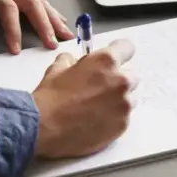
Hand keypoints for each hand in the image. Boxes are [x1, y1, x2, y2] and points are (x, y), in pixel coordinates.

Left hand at [0, 0, 74, 53]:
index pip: (7, 8)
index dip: (13, 29)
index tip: (16, 50)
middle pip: (31, 3)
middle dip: (44, 25)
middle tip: (52, 45)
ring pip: (40, 0)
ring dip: (54, 19)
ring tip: (67, 36)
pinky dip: (52, 11)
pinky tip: (62, 23)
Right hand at [31, 39, 137, 159]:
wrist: (44, 128)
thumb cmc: (50, 98)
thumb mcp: (57, 68)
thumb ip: (72, 60)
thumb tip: (74, 61)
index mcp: (106, 61)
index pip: (127, 48)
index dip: (119, 52)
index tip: (117, 57)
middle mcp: (120, 81)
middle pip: (132, 75)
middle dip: (119, 79)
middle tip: (101, 87)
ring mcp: (124, 105)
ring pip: (130, 98)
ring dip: (119, 99)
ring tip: (98, 107)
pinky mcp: (122, 125)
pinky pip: (125, 117)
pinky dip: (114, 117)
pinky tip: (97, 120)